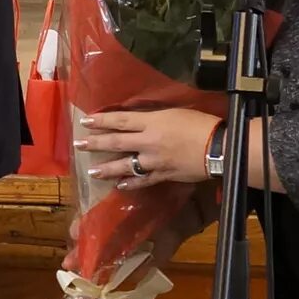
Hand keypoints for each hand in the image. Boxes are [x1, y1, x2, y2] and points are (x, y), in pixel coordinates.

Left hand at [77, 107, 220, 188]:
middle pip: (117, 142)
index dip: (101, 120)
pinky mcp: (164, 175)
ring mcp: (154, 161)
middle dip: (96, 143)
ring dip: (107, 168)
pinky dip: (131, 183)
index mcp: (152, 122)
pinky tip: (120, 186)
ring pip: (125, 165)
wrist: (219, 148)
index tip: (85, 121)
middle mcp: (148, 141)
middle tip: (79, 144)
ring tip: (92, 171)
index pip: (120, 120)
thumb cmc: (201, 124)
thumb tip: (139, 120)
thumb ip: (155, 117)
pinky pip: (143, 180)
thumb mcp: (175, 112)